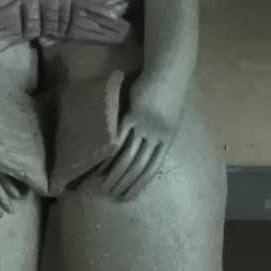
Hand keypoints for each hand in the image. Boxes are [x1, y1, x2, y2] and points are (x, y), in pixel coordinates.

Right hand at [101, 79, 182, 200]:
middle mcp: (157, 136)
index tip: (127, 197)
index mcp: (168, 139)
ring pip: (128, 155)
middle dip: (125, 183)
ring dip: (115, 173)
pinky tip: (101, 164)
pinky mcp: (133, 115)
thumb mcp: (167, 118)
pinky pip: (120, 138)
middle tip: (111, 196)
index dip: (139, 184)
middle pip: (139, 165)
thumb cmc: (169, 94)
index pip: (152, 168)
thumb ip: (156, 134)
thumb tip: (142, 148)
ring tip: (102, 185)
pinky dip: (110, 154)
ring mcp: (145, 126)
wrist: (168, 73)